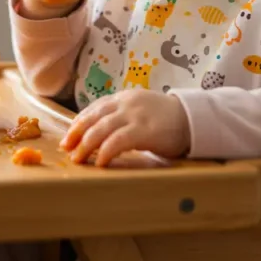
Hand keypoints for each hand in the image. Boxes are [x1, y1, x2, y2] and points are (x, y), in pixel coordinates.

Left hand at [60, 88, 190, 166]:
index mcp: (124, 98)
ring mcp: (134, 116)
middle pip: (93, 118)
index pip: (94, 108)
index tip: (69, 136)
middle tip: (67, 148)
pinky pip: (117, 141)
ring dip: (86, 145)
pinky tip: (100, 162)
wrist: (193, 118)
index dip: (79, 123)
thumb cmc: (167, 119)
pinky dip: (105, 152)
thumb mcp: (141, 110)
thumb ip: (122, 116)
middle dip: (77, 134)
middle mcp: (126, 103)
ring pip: (100, 130)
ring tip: (78, 158)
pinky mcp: (143, 130)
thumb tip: (100, 133)